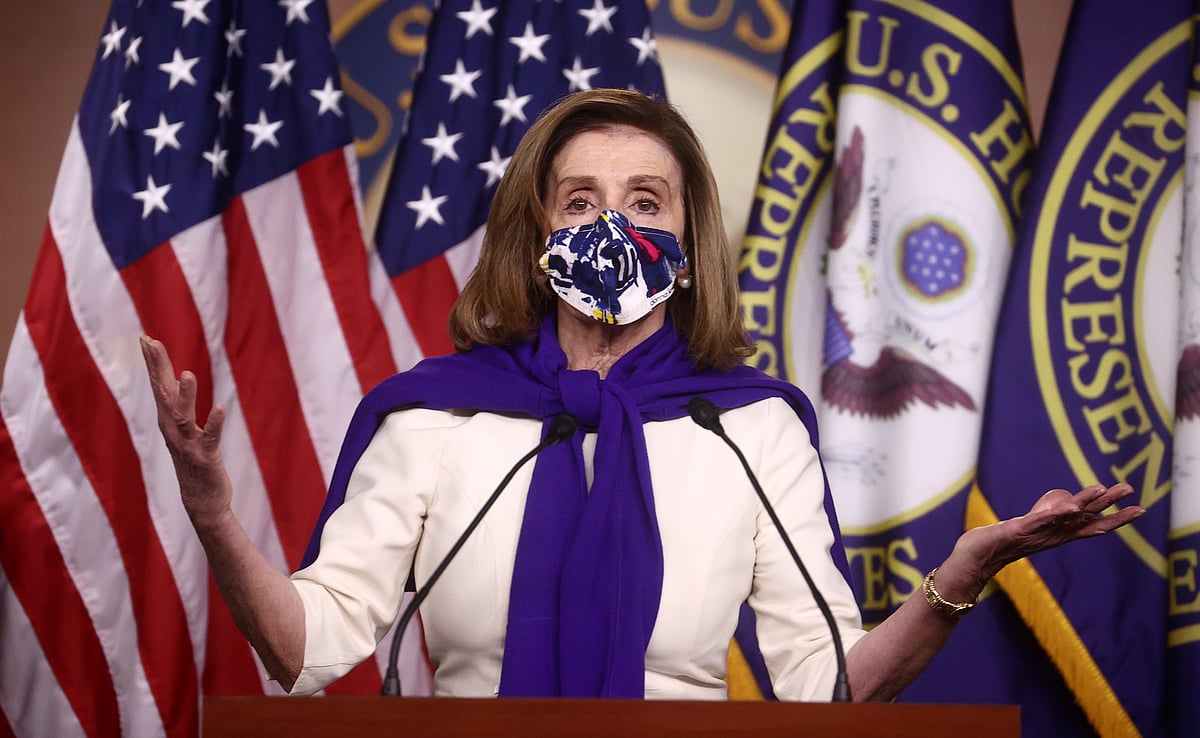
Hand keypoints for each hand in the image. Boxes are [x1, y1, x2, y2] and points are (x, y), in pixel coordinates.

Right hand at [140, 336, 232, 527]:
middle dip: (158, 368)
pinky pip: (210, 438)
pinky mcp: (205, 457)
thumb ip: (178, 403)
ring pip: (183, 416)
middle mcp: (173, 429)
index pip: (158, 386)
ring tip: (188, 374)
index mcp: (168, 420)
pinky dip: (214, 424)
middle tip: (152, 343)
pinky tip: (220, 408)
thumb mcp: (184, 428)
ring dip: (186, 395)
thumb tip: (175, 377)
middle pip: (163, 394)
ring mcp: (187, 444)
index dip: (153, 362)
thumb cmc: (193, 460)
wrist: (201, 500)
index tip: (145, 338)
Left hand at [948, 483, 1142, 593]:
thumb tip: (1061, 509)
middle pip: (1087, 518)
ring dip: (1085, 503)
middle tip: (1131, 492)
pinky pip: (1041, 521)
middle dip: (1110, 505)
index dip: (1116, 518)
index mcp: (1057, 534)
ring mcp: (1037, 533)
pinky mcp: (1019, 530)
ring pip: (1067, 517)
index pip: (1092, 525)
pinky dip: (1055, 513)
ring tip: (1103, 488)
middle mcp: (1052, 535)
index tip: (1139, 509)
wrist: (976, 558)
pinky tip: (1069, 506)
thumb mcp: (1029, 528)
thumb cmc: (1000, 543)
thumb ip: (1045, 519)